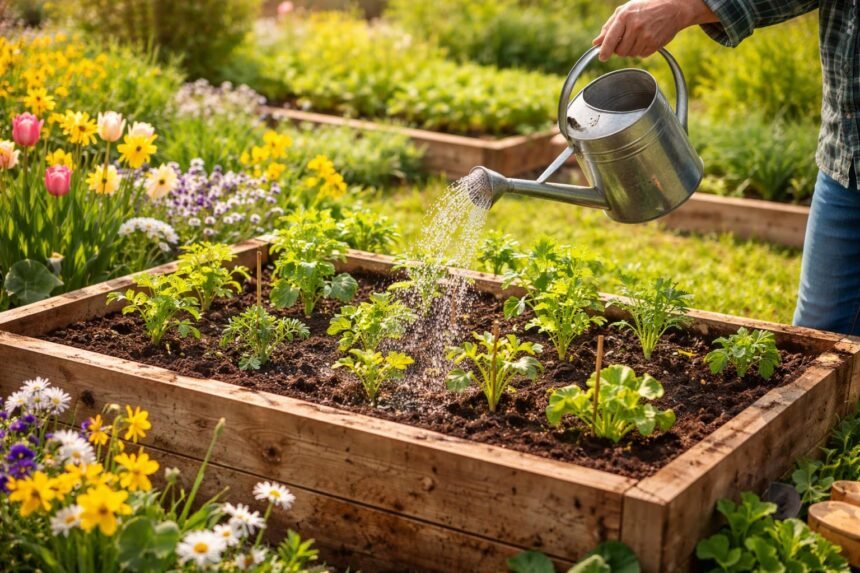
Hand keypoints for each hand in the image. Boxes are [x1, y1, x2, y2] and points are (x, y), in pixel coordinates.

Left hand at [593, 0, 716, 61]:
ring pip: (630, 54)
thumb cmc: (646, 7)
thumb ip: (609, 26)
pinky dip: (641, 50)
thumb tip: (596, 42)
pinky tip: (646, 38)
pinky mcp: (654, 44)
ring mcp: (645, 36)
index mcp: (625, 16)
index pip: (610, 39)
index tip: (602, 57)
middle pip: (620, 51)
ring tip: (638, 36)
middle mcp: (635, 27)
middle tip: (625, 40)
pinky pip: (641, 55)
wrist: (673, 8)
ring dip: (631, 49)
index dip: (605, 51)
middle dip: (619, 49)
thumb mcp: (625, 10)